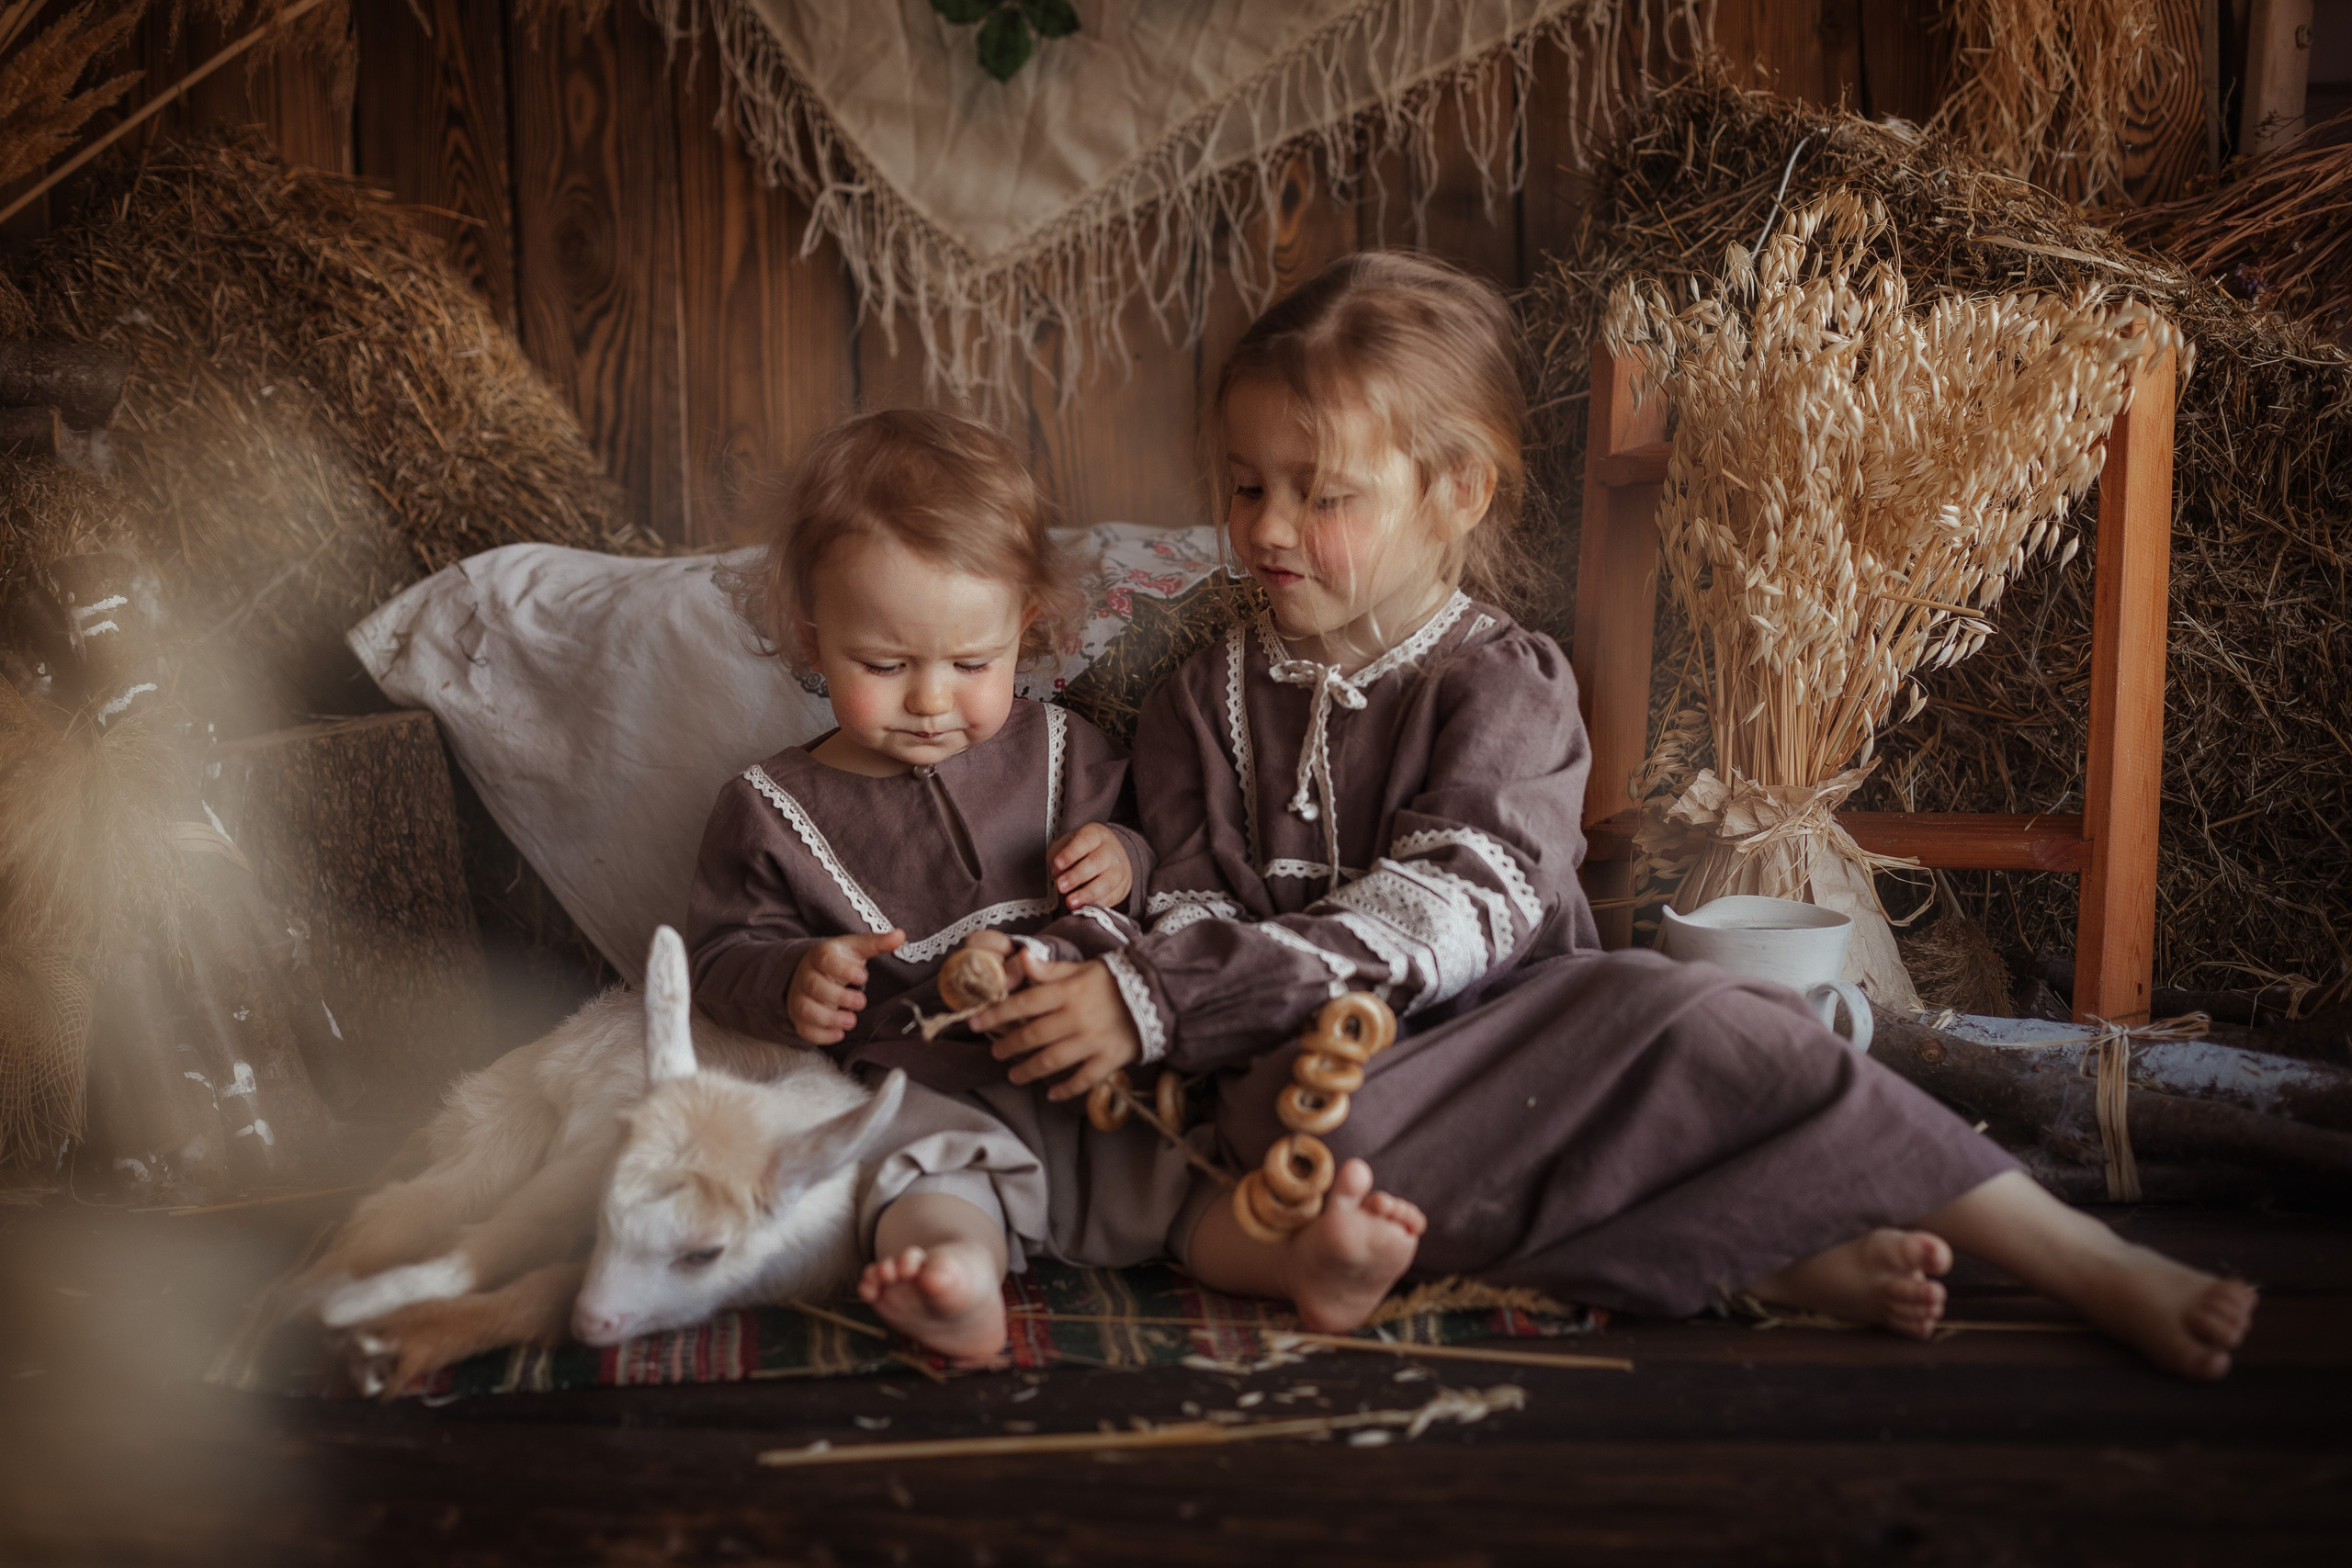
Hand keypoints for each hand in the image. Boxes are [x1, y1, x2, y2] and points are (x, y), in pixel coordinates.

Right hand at [788, 929, 904, 1044]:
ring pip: (806, 1010)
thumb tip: (900, 935)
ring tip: (851, 1021)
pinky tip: (839, 1033)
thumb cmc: (839, 961)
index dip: (843, 969)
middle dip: (839, 997)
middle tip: (861, 1003)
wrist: (813, 973)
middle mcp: (806, 976)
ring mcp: (799, 998)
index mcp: (821, 956)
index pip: (825, 960)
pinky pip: (804, 1029)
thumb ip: (877, 943)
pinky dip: (821, 1035)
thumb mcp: (857, 948)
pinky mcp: (800, 1018)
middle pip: (814, 986)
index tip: (863, 976)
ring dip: (829, 1018)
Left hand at [968, 956, 1139, 1099]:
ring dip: (1029, 1070)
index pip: (1023, 1004)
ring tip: (1014, 1076)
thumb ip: (1050, 970)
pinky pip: (1083, 1079)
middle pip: (1033, 1036)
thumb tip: (1020, 959)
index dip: (996, 1013)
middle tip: (994, 1051)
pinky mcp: (1109, 1059)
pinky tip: (1052, 1093)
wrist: (1158, 994)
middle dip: (1008, 1046)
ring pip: (1052, 1060)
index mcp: (1066, 992)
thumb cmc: (1113, 979)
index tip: (974, 1021)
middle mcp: (1075, 1017)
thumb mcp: (1081, 967)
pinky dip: (1066, 1088)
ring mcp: (1092, 1041)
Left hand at [1050, 822, 1131, 910]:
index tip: (1057, 865)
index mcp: (1096, 834)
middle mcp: (1111, 850)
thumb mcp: (1067, 845)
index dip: (1070, 853)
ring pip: (1106, 882)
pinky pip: (1112, 897)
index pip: (1084, 841)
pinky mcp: (1123, 887)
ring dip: (1087, 894)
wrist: (1108, 855)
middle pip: (1096, 863)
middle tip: (1060, 886)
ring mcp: (1120, 869)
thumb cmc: (1081, 851)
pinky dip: (1097, 904)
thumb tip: (1058, 874)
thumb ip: (1060, 857)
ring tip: (1070, 902)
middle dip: (1076, 876)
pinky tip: (1083, 908)